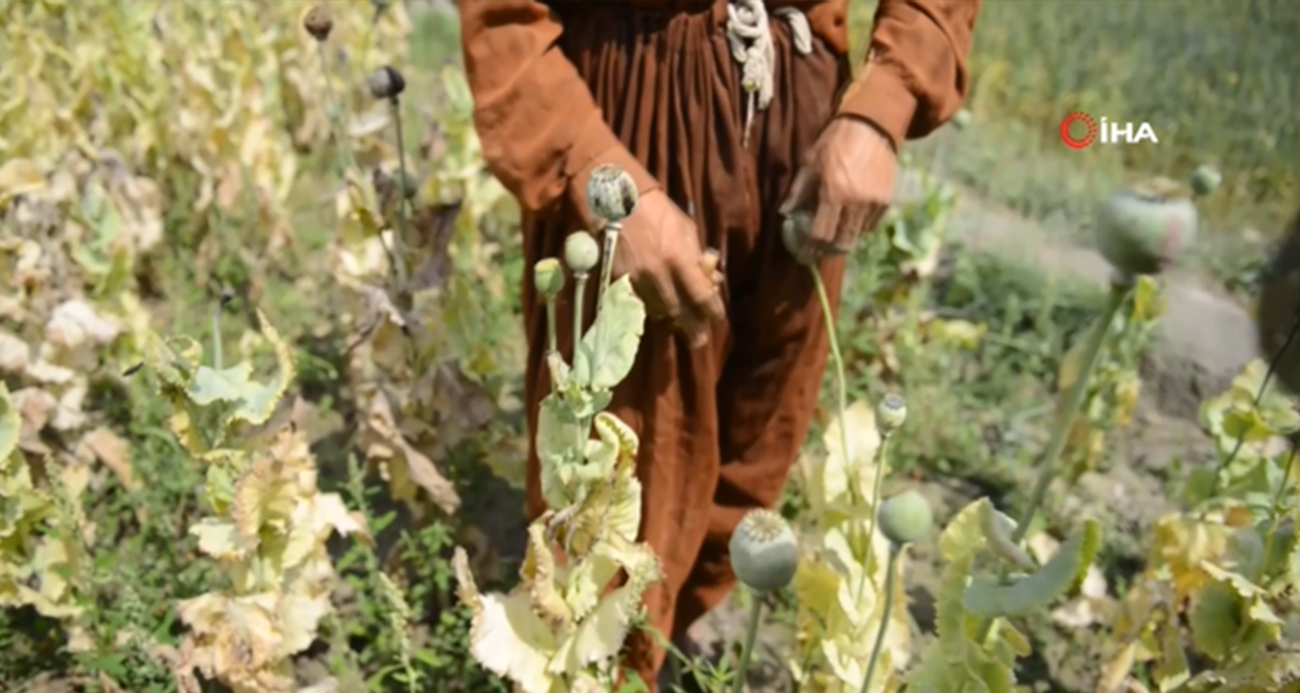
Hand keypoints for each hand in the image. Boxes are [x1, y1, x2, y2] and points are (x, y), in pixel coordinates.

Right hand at [610, 189, 725, 346]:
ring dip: (670, 319)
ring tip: (679, 326)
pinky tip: (657, 311)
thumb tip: (710, 278)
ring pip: (657, 310)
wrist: (616, 200)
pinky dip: (650, 308)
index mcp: (678, 258)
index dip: (711, 311)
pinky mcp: (618, 280)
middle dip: (691, 326)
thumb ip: (696, 256)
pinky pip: (638, 302)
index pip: (700, 295)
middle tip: (699, 340)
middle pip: (678, 311)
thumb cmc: (657, 210)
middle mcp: (658, 275)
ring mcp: (636, 280)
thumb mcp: (685, 228)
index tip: (717, 319)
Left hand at [779, 116, 897, 262]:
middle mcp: (856, 203)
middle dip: (827, 251)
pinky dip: (857, 227)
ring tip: (831, 235)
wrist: (872, 125)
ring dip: (842, 240)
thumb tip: (785, 215)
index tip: (803, 255)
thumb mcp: (810, 162)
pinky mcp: (886, 201)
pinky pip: (869, 225)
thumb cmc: (834, 141)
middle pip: (841, 243)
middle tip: (817, 250)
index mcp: (834, 193)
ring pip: (856, 236)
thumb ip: (798, 192)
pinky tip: (848, 218)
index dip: (810, 248)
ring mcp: (874, 203)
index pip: (820, 234)